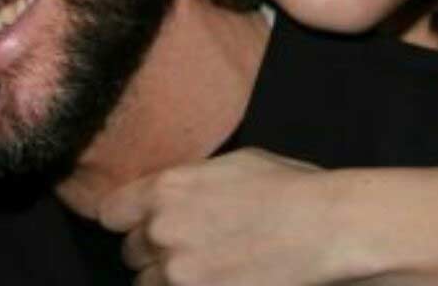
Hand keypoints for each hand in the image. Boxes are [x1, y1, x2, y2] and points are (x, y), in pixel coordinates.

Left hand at [99, 148, 345, 285]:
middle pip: (130, 252)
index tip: (142, 222)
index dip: (128, 218)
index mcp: (167, 189)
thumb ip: (189, 181)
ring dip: (169, 278)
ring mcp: (179, 274)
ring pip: (149, 284)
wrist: (326, 228)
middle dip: (155, 250)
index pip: (110, 212)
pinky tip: (221, 278)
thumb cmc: (291, 188)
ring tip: (208, 268)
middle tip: (192, 245)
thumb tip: (172, 192)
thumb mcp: (234, 164)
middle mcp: (162, 232)